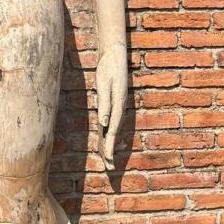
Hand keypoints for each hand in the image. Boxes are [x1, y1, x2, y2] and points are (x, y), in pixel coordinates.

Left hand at [96, 42, 127, 170]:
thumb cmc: (108, 68)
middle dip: (111, 151)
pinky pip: (110, 122)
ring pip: (112, 130)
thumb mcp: (104, 84)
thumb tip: (104, 123)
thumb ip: (104, 104)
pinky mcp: (114, 103)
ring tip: (108, 161)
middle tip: (110, 169)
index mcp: (118, 105)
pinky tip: (106, 140)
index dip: (109, 147)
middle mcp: (119, 108)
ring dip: (109, 145)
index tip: (107, 161)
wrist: (114, 54)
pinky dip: (107, 134)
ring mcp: (118, 107)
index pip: (112, 131)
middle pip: (113, 134)